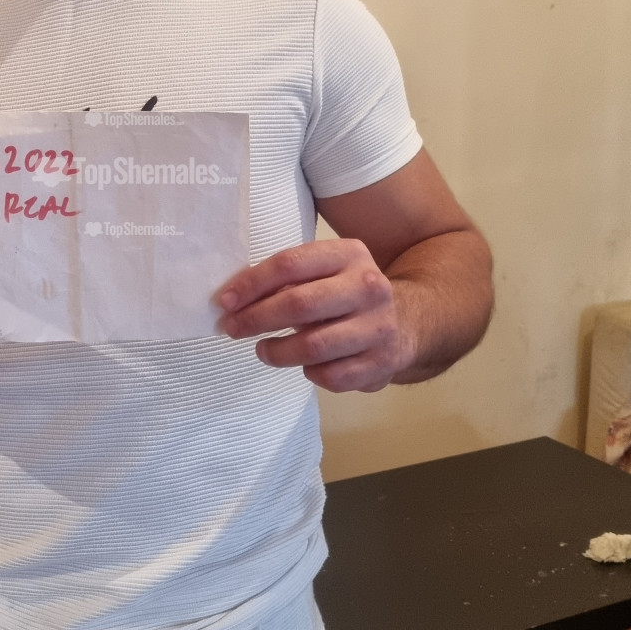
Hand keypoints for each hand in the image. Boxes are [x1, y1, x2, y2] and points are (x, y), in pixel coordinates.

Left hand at [216, 239, 413, 392]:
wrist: (405, 323)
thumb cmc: (344, 295)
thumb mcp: (323, 272)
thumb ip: (286, 280)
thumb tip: (234, 300)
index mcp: (349, 254)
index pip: (290, 265)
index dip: (252, 284)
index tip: (225, 302)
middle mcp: (369, 286)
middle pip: (298, 305)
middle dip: (256, 319)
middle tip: (232, 328)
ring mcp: (379, 326)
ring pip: (312, 346)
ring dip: (276, 352)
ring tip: (263, 350)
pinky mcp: (381, 362)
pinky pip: (330, 375)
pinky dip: (308, 372)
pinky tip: (304, 364)